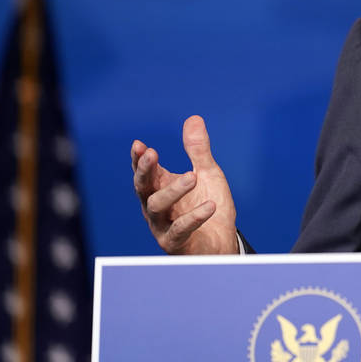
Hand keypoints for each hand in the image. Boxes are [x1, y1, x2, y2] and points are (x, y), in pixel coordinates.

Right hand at [131, 115, 237, 254]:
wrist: (221, 241)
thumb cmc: (208, 205)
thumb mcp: (207, 174)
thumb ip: (198, 150)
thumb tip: (194, 118)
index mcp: (160, 187)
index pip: (144, 171)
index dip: (139, 159)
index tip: (139, 145)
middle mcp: (155, 206)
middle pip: (142, 187)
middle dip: (145, 171)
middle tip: (152, 154)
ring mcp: (162, 225)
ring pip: (158, 206)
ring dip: (173, 190)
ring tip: (193, 177)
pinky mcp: (175, 243)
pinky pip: (181, 229)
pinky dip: (195, 217)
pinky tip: (211, 205)